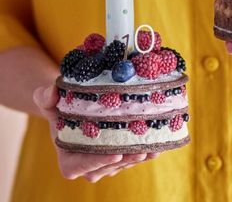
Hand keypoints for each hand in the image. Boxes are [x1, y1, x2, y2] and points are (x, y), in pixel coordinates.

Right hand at [33, 85, 159, 181]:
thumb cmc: (62, 106)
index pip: (82, 166)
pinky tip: (158, 143)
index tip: (115, 153)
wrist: (77, 108)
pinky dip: (147, 151)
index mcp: (69, 158)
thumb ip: (45, 96)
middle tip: (141, 149)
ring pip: (125, 162)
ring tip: (153, 146)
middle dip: (126, 158)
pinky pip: (135, 156)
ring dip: (139, 155)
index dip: (98, 162)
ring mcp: (107, 162)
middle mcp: (89, 165)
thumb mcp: (50, 99)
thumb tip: (51, 93)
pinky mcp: (122, 156)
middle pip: (109, 165)